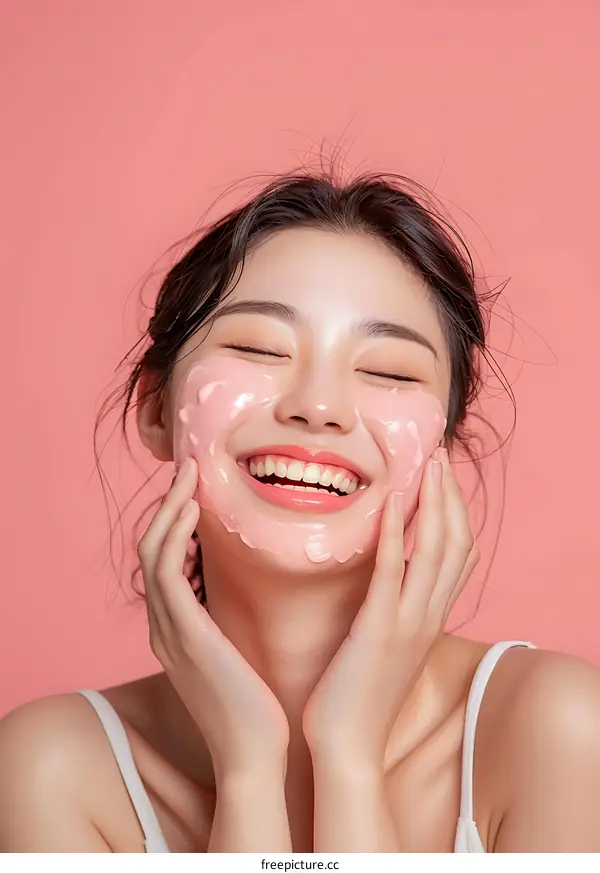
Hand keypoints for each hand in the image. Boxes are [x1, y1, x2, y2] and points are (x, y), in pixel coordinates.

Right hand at [137, 457, 289, 780]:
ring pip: (152, 551)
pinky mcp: (185, 634)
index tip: (197, 489)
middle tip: (188, 467)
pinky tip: (195, 508)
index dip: (174, 521)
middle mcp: (163, 626)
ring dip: (168, 508)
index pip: (163, 561)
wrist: (255, 755)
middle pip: (150, 548)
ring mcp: (168, 630)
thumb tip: (251, 590)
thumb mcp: (237, 656)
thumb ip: (230, 622)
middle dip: (167, 504)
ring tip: (190, 474)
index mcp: (176, 630)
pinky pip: (167, 571)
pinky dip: (175, 534)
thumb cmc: (256, 707)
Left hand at [302, 447, 478, 769]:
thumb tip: (387, 584)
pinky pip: (393, 570)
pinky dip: (396, 531)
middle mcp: (429, 616)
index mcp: (430, 618)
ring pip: (438, 549)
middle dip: (452, 494)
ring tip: (428, 463)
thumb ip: (394, 614)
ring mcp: (409, 621)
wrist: (347, 747)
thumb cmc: (357, 697)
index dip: (458, 511)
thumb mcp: (386, 648)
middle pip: (458, 542)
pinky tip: (390, 500)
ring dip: (435, 501)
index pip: (460, 555)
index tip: (445, 477)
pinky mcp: (380, 627)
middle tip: (440, 455)